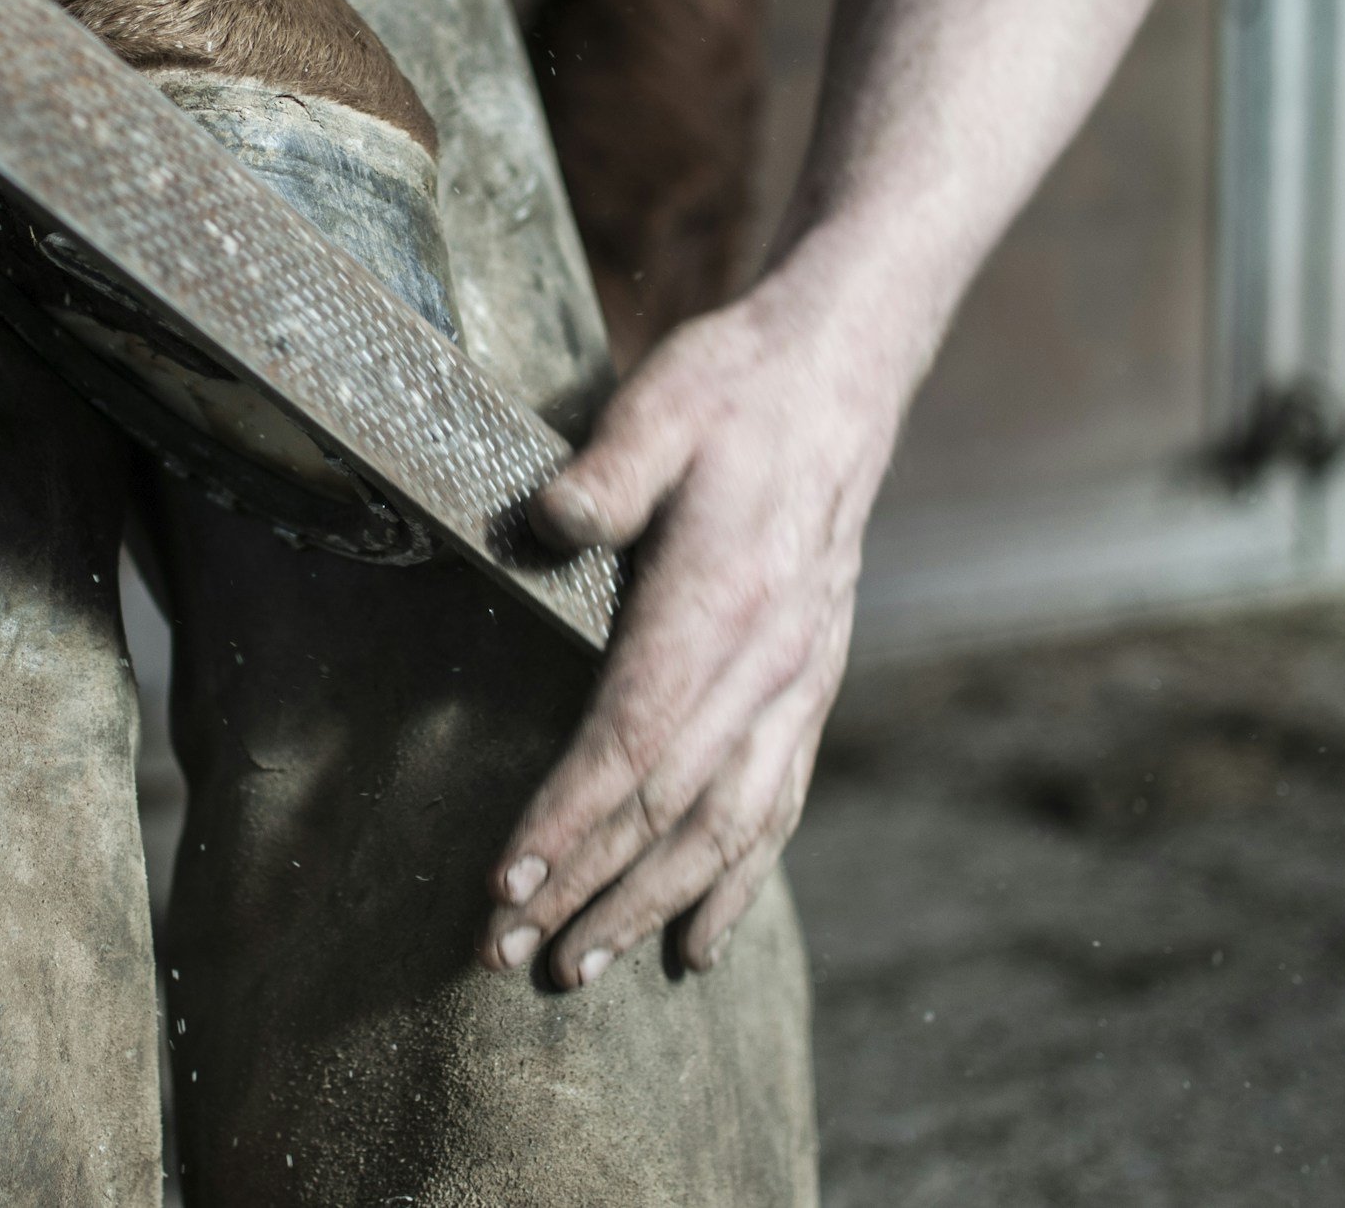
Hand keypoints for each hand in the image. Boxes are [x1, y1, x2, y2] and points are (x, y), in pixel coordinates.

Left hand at [480, 268, 906, 985]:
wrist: (840, 375)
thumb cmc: (732, 388)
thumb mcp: (660, 404)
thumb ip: (606, 469)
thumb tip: (543, 523)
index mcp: (724, 599)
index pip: (635, 738)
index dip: (569, 818)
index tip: (504, 882)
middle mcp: (773, 660)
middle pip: (673, 806)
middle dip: (589, 890)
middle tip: (507, 956)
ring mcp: (800, 682)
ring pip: (728, 827)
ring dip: (653, 906)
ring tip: (582, 970)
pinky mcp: (810, 688)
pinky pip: (776, 807)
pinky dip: (736, 885)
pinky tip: (697, 944)